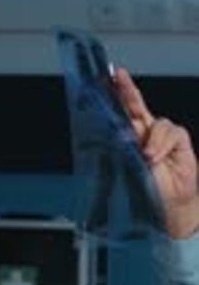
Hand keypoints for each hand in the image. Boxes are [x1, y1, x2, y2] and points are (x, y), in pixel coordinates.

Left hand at [115, 68, 198, 238]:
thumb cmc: (147, 191)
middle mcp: (145, 134)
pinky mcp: (178, 140)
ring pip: (156, 122)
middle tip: (119, 78)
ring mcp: (163, 136)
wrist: (168, 206)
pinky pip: (170, 132)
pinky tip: (155, 157)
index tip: (104, 82)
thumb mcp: (127, 171)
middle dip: (128, 91)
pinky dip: (161, 144)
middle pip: (137, 107)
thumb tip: (116, 136)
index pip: (121, 116)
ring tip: (146, 158)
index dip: (114, 99)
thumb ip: (121, 152)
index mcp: (129, 141)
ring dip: (150, 139)